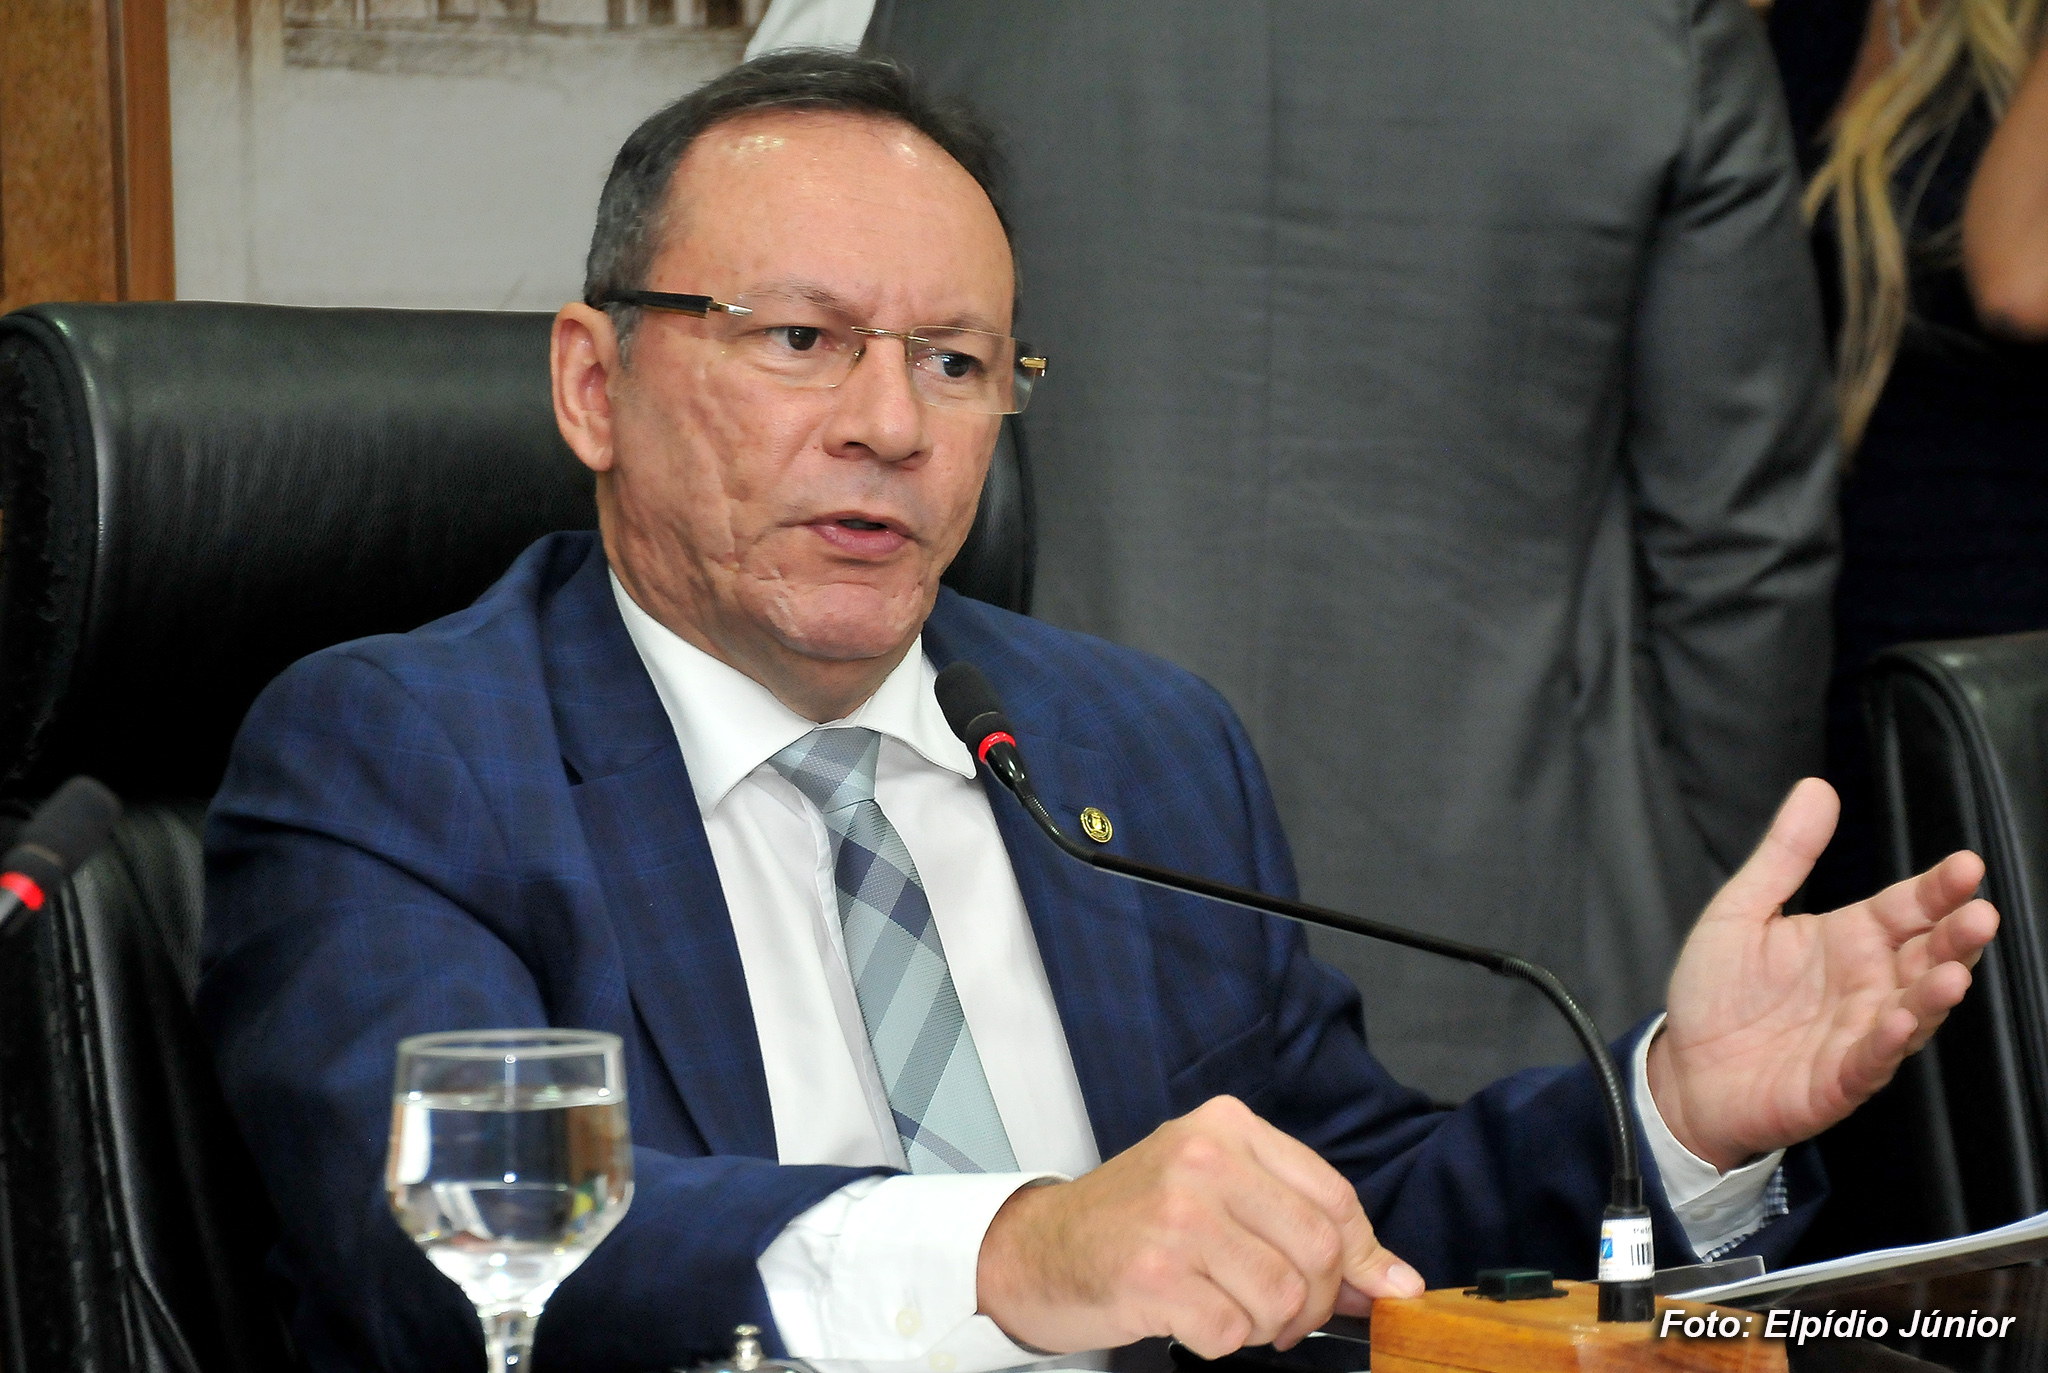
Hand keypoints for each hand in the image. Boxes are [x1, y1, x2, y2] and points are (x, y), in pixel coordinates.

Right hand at [974, 1095, 1421, 1356]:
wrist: (1039, 1248)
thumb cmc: (1136, 1220)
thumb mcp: (1217, 1192)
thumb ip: (1302, 1222)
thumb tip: (1397, 1282)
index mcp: (1226, 1126)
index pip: (1334, 1197)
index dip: (1365, 1256)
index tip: (1377, 1288)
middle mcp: (1203, 1160)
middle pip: (1320, 1252)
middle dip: (1316, 1301)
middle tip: (1284, 1313)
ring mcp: (1177, 1216)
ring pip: (1284, 1298)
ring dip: (1267, 1326)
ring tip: (1229, 1309)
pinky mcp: (1154, 1274)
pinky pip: (1234, 1332)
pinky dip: (1223, 1341)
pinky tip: (1192, 1318)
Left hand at [1648, 778, 1999, 1169]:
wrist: (1682, 1069)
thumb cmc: (1718, 993)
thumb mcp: (1741, 910)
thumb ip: (1785, 854)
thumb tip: (1816, 787)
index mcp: (1850, 939)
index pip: (1908, 907)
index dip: (1938, 888)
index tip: (1967, 865)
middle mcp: (1867, 985)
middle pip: (1927, 957)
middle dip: (1956, 938)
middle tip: (1980, 915)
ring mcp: (1858, 1034)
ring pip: (1913, 1012)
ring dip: (1935, 995)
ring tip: (1953, 973)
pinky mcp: (1837, 1080)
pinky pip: (1870, 1061)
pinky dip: (1886, 1043)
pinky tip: (1897, 1021)